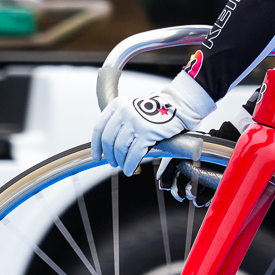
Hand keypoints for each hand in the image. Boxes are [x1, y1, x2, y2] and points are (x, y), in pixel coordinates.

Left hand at [91, 73, 212, 174]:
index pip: (99, 128)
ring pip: (120, 148)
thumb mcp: (133, 107)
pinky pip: (133, 154)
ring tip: (123, 166)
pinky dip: (130, 164)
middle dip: (109, 155)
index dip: (96, 145)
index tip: (97, 155)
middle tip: (113, 162)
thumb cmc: (158, 109)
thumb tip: (110, 144)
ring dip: (120, 161)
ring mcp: (135, 122)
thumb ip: (120, 121)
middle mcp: (124, 112)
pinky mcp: (147, 132)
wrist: (178, 106)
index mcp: (118, 105)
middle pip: (108, 140)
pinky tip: (130, 169)